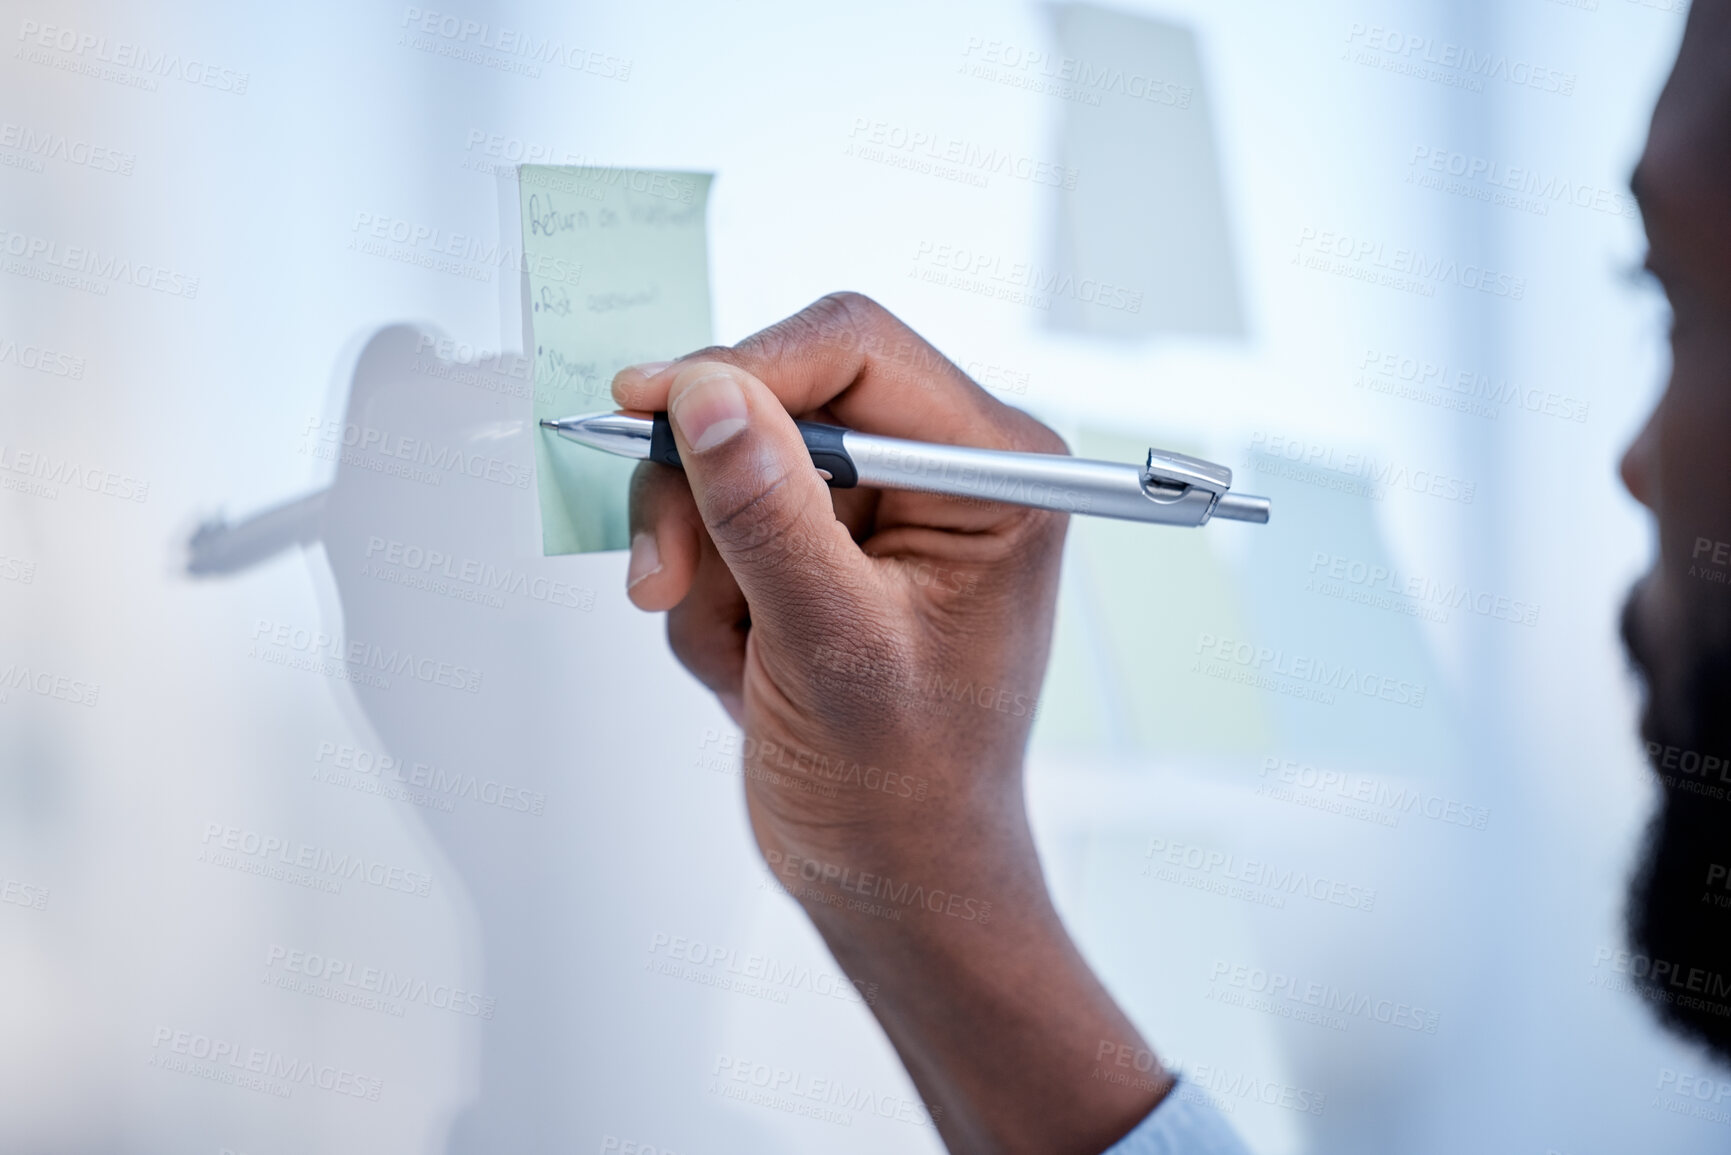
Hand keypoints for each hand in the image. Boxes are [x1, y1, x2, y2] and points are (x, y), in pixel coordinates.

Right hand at [616, 293, 1169, 1152]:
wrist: (894, 880)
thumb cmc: (906, 790)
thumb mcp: (833, 648)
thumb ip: (769, 514)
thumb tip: (706, 396)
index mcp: (990, 473)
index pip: (853, 349)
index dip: (742, 367)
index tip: (647, 408)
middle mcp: (939, 473)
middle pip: (776, 398)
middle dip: (707, 495)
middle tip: (666, 579)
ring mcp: (876, 512)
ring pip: (729, 466)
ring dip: (705, 566)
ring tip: (743, 659)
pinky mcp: (822, 550)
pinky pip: (718, 528)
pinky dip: (710, 603)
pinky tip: (750, 672)